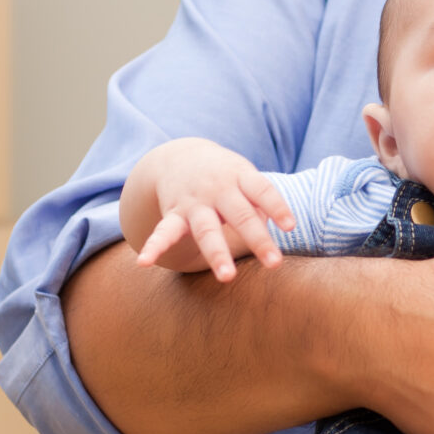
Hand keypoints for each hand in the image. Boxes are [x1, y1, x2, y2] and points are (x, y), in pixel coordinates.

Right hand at [127, 138, 296, 280]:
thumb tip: (267, 233)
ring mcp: (195, 202)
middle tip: (274, 263)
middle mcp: (217, 188)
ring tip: (228, 277)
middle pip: (240, 215)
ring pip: (206, 230)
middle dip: (257, 239)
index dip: (277, 207)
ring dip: (217, 254)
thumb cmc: (226, 175)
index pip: (262, 190)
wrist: (178, 156)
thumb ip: (261, 204)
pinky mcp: (174, 214)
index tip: (290, 227)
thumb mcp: (246, 178)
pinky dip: (153, 247)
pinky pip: (164, 232)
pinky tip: (143, 263)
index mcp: (239, 176)